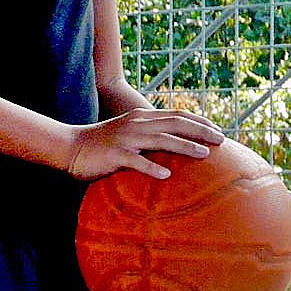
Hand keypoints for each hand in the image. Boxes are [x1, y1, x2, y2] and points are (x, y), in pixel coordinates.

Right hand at [64, 109, 225, 179]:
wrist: (69, 146)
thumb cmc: (100, 143)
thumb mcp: (127, 132)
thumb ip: (148, 134)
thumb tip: (172, 145)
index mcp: (141, 117)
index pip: (177, 115)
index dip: (199, 121)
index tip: (218, 131)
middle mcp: (137, 124)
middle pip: (175, 123)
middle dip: (201, 130)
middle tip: (221, 141)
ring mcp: (126, 138)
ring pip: (161, 139)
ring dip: (185, 146)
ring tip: (204, 155)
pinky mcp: (115, 154)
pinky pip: (136, 161)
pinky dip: (152, 167)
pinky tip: (166, 175)